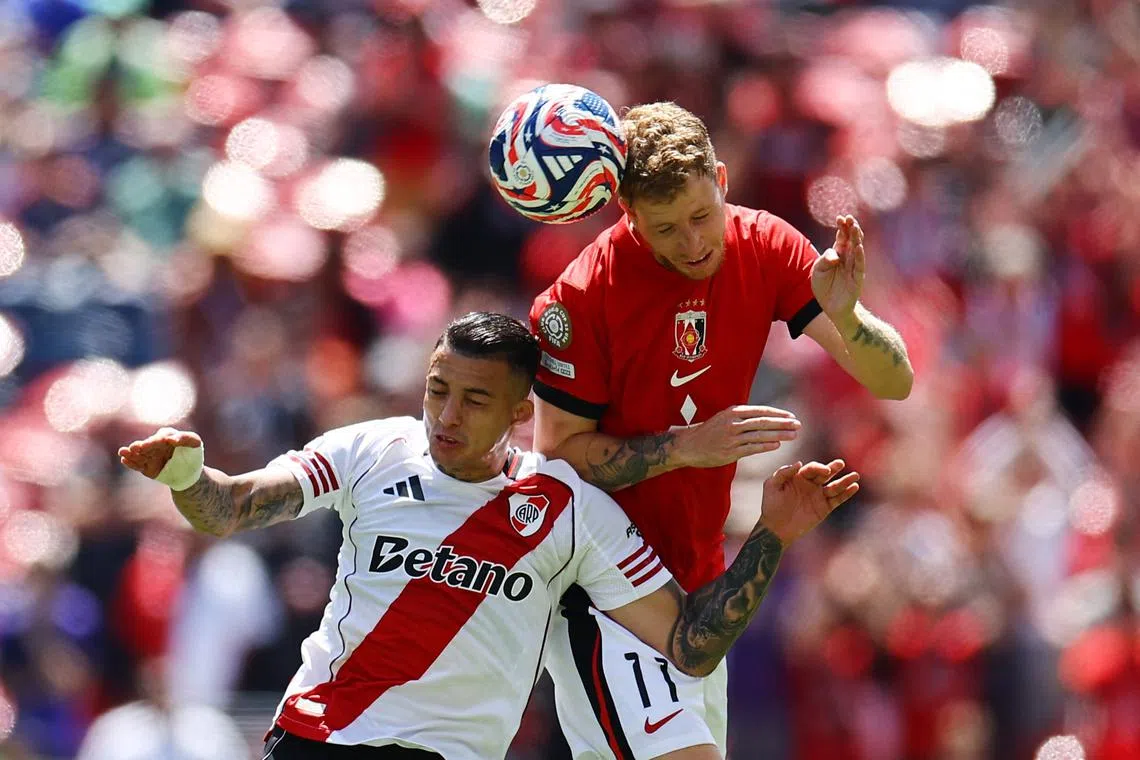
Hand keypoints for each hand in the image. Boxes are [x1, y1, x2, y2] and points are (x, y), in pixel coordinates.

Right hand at [119, 428, 201, 478]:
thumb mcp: (194, 443)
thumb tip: (171, 440)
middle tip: (134, 448)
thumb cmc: (193, 453)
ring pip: (138, 454)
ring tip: (122, 452)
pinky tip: (124, 460)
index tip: (145, 445)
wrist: (189, 472)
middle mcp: (154, 444)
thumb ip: (185, 438)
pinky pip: (137, 465)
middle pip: (146, 446)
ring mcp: (149, 455)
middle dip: (139, 446)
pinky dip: (131, 463)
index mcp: (165, 436)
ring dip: (130, 453)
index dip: (153, 442)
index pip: (158, 439)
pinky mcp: (146, 467)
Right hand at [673, 405, 800, 468]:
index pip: (760, 411)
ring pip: (760, 435)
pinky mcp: (730, 452)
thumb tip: (764, 417)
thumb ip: (742, 417)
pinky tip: (777, 446)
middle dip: (783, 424)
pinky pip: (751, 448)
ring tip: (793, 436)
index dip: (777, 414)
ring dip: (779, 435)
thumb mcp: (724, 418)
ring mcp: (731, 438)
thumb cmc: (709, 431)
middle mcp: (733, 423)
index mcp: (733, 412)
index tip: (792, 416)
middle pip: (763, 422)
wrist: (688, 445)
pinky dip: (765, 446)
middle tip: (798, 425)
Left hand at [758, 460, 859, 545]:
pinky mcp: (824, 508)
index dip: (818, 468)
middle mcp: (810, 484)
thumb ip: (783, 473)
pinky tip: (854, 487)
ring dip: (845, 481)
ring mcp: (818, 496)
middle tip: (840, 463)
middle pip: (825, 474)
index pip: (811, 468)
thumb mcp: (772, 485)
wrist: (776, 528)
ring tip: (855, 475)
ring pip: (834, 486)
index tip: (825, 471)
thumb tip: (799, 463)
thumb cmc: (771, 505)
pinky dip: (846, 494)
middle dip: (833, 468)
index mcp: (798, 477)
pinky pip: (837, 499)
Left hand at [811, 215, 864, 321]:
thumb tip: (835, 256)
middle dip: (851, 229)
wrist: (831, 307)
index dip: (841, 227)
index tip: (840, 218)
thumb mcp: (818, 271)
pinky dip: (860, 256)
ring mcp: (853, 268)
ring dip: (857, 238)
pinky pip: (859, 266)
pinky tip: (859, 247)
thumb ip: (824, 260)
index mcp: (838, 254)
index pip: (841, 237)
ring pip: (857, 250)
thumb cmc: (824, 287)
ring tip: (855, 228)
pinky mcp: (857, 279)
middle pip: (851, 240)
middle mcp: (847, 259)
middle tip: (850, 218)